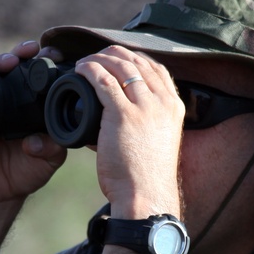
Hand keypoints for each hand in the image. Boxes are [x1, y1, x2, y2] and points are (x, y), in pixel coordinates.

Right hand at [0, 41, 66, 253]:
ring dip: (1, 60)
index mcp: (35, 106)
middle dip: (24, 53)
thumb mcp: (48, 161)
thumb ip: (51, 149)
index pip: (41, 76)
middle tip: (33, 49)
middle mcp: (13, 99)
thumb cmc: (25, 173)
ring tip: (11, 60)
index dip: (47, 62)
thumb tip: (37, 140)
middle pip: (17, 66)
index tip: (57, 55)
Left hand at [74, 46, 183, 220]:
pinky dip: (89, 71)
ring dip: (98, 59)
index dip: (133, 59)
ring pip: (120, 66)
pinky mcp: (123, 115)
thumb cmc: (146, 178)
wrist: (147, 198)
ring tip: (83, 63)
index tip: (115, 60)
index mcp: (174, 107)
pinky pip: (103, 81)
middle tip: (94, 58)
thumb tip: (111, 115)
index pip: (156, 69)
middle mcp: (163, 102)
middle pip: (137, 61)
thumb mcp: (156, 143)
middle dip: (113, 54)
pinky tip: (79, 70)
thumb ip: (142, 125)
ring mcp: (145, 107)